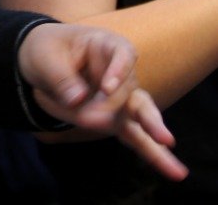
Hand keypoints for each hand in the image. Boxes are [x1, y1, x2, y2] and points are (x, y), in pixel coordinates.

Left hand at [18, 22, 186, 180]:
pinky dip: (154, 154)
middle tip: (97, 120)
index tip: (106, 88)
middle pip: (131, 88)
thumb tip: (76, 101)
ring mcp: (122, 97)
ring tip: (166, 142)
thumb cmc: (45, 50)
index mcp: (106, 45)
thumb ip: (61, 79)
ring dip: (151, 129)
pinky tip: (175, 171)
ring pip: (140, 113)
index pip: (123, 53)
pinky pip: (138, 138)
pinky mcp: (117, 120)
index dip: (119, 70)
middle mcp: (121, 72)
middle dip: (117, 105)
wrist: (42, 62)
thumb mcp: (44, 57)